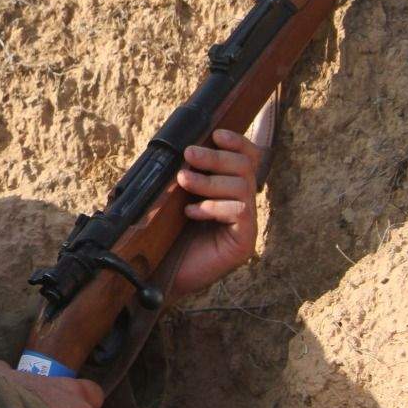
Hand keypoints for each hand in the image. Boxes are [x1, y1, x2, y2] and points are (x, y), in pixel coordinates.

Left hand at [168, 129, 260, 299]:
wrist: (160, 274)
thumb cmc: (165, 234)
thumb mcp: (172, 197)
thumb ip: (183, 173)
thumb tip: (180, 146)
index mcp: (228, 190)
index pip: (248, 158)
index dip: (237, 142)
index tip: (215, 134)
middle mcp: (242, 204)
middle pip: (245, 167)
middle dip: (215, 157)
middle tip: (189, 154)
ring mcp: (246, 224)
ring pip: (242, 185)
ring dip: (210, 179)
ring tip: (184, 181)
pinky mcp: (244, 242)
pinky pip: (239, 211)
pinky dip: (213, 206)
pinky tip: (190, 212)